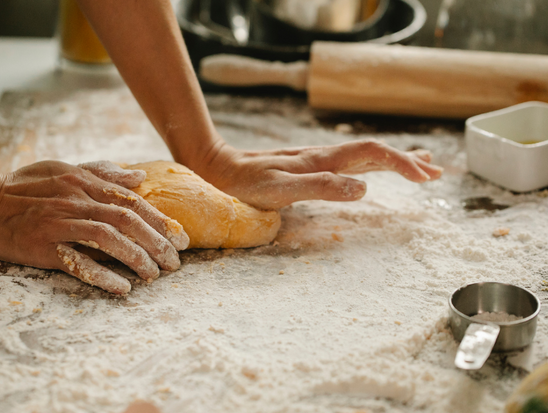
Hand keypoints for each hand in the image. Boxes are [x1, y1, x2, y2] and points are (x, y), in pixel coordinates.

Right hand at [0, 161, 188, 294]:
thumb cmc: (24, 185)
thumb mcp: (65, 169)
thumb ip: (103, 173)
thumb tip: (138, 177)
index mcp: (85, 183)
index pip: (133, 202)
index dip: (161, 221)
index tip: (182, 238)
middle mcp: (77, 201)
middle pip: (128, 221)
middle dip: (158, 243)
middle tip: (176, 263)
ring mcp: (60, 224)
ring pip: (109, 239)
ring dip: (137, 258)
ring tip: (155, 275)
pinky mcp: (43, 246)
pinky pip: (78, 262)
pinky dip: (103, 275)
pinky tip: (123, 287)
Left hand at [193, 139, 442, 209]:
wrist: (222, 168)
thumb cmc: (247, 184)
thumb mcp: (281, 190)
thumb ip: (321, 188)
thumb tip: (365, 188)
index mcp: (324, 160)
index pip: (374, 154)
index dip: (403, 163)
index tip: (426, 179)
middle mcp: (325, 156)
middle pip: (376, 151)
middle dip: (408, 161)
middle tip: (436, 172)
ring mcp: (319, 160)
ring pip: (365, 155)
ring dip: (395, 161)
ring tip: (421, 167)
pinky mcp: (310, 166)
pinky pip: (350, 162)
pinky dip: (373, 164)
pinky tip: (373, 170)